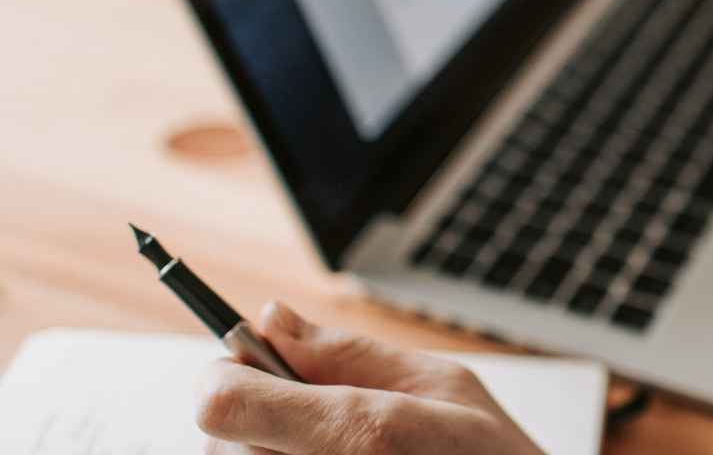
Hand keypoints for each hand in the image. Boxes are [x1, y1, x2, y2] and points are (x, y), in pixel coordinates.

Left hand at [196, 302, 545, 454]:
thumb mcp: (446, 386)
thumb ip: (350, 353)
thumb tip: (273, 318)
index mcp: (359, 435)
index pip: (222, 402)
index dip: (227, 374)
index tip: (251, 366)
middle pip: (219, 440)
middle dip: (257, 416)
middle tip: (321, 419)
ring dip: (268, 451)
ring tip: (341, 450)